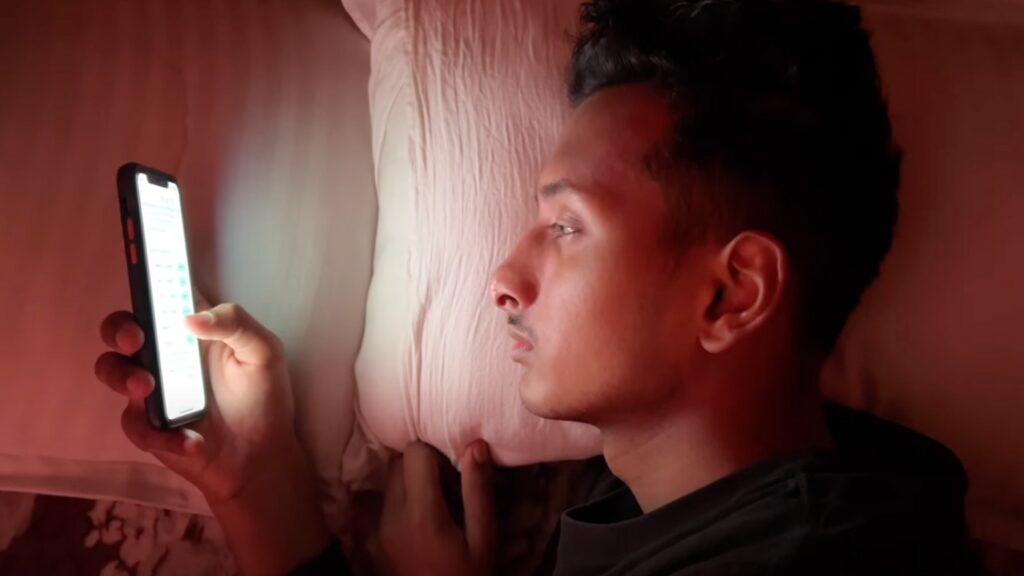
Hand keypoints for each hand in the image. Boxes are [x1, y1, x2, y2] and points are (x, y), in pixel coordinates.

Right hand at [94, 295, 298, 504]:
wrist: (261, 457)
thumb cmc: (264, 397)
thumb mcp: (264, 352)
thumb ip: (235, 323)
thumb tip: (189, 317)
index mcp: (193, 328)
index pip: (162, 294)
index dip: (147, 276)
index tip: (142, 268)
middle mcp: (166, 352)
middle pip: (123, 327)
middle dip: (119, 328)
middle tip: (135, 339)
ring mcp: (152, 388)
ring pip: (111, 369)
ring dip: (122, 375)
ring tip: (146, 389)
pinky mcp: (148, 424)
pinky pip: (135, 424)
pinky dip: (160, 434)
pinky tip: (192, 441)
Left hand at [379, 441, 495, 575]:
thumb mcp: (483, 539)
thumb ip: (477, 491)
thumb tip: (474, 445)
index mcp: (421, 513)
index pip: (415, 453)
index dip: (436, 454)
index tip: (454, 472)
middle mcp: (390, 518)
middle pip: (395, 464)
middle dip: (420, 466)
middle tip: (446, 487)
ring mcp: (374, 533)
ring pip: (383, 485)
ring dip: (405, 484)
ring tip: (430, 505)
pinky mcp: (368, 547)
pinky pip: (373, 510)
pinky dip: (391, 505)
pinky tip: (412, 524)